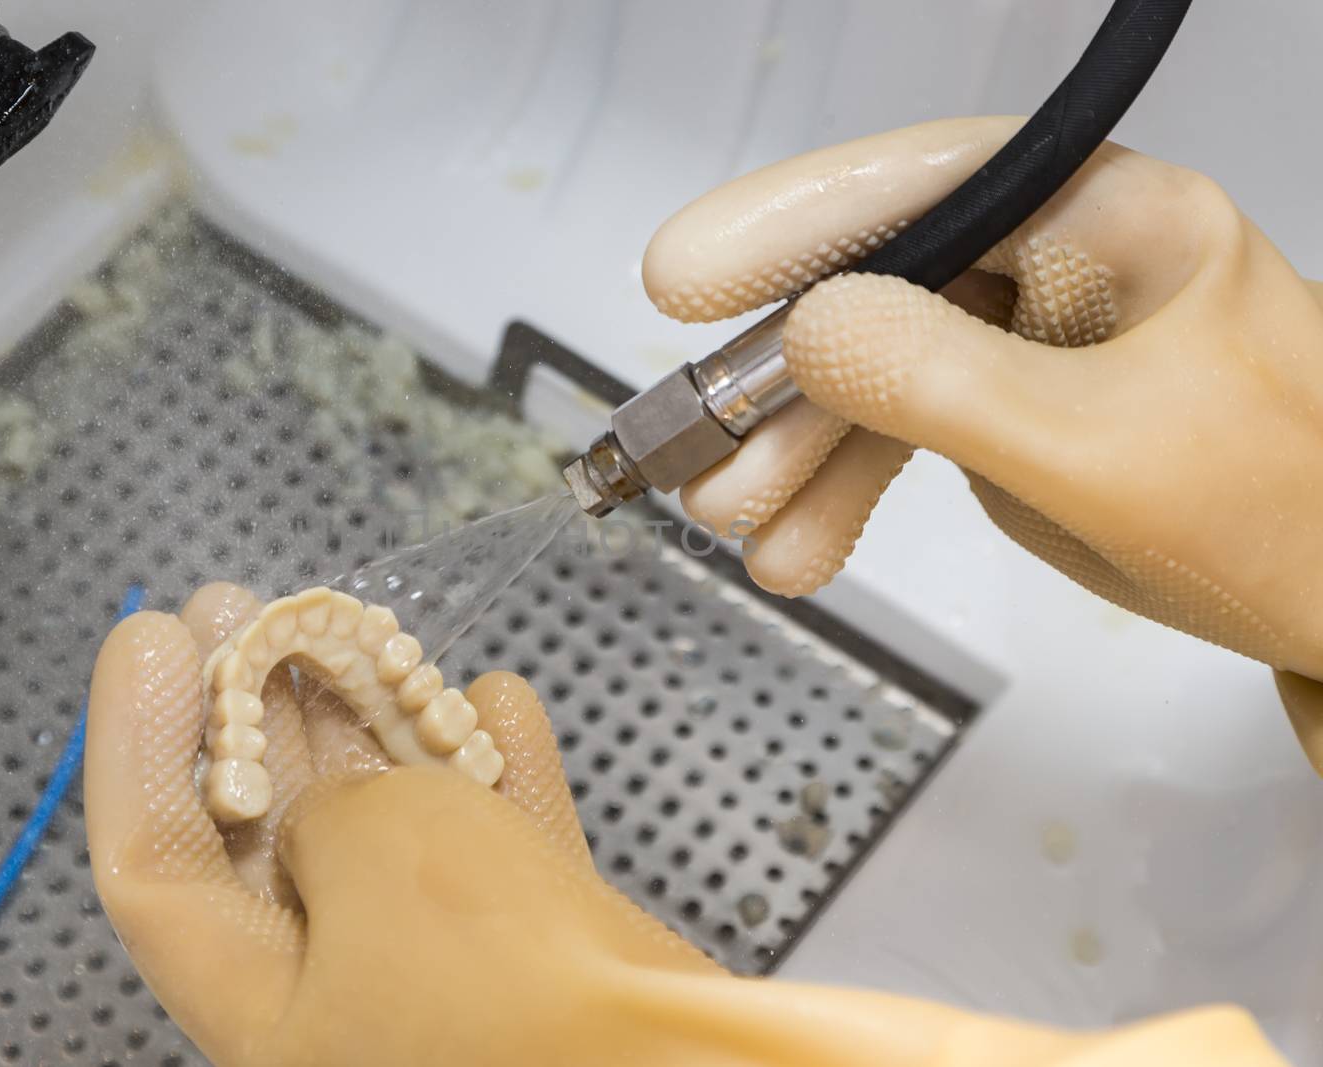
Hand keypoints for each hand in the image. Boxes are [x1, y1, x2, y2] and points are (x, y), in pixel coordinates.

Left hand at [84, 582, 1283, 1065]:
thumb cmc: (519, 995)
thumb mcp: (383, 857)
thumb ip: (329, 807)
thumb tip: (344, 799)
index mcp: (263, 1006)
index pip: (155, 859)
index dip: (134, 736)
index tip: (147, 632)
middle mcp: (344, 998)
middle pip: (268, 832)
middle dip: (250, 706)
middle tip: (237, 606)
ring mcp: (449, 977)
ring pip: (386, 827)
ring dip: (371, 719)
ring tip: (350, 625)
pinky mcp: (545, 959)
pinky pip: (496, 845)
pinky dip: (490, 766)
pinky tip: (490, 696)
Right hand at [645, 116, 1322, 770]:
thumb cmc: (1288, 520)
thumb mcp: (1098, 453)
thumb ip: (944, 385)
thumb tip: (808, 330)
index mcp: (1113, 223)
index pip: (930, 187)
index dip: (793, 222)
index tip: (685, 274)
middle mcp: (1065, 265)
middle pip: (879, 287)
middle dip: (781, 384)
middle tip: (698, 454)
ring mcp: (1035, 344)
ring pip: (878, 375)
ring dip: (799, 455)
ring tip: (742, 525)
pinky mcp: (1018, 417)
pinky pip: (903, 436)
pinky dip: (842, 491)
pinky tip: (800, 543)